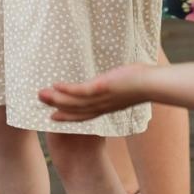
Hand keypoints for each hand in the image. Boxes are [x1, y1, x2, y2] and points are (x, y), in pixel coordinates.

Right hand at [38, 64, 152, 121]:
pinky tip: (56, 85)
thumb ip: (115, 85)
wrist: (152, 84)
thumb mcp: (125, 86)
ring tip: (41, 93)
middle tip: (41, 102)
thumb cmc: (144, 81)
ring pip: (73, 102)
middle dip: (57, 108)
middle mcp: (101, 107)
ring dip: (56, 99)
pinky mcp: (101, 88)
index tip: (54, 115)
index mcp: (107, 107)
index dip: (68, 116)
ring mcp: (100, 99)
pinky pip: (79, 92)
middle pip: (75, 111)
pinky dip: (66, 90)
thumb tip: (113, 77)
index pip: (84, 115)